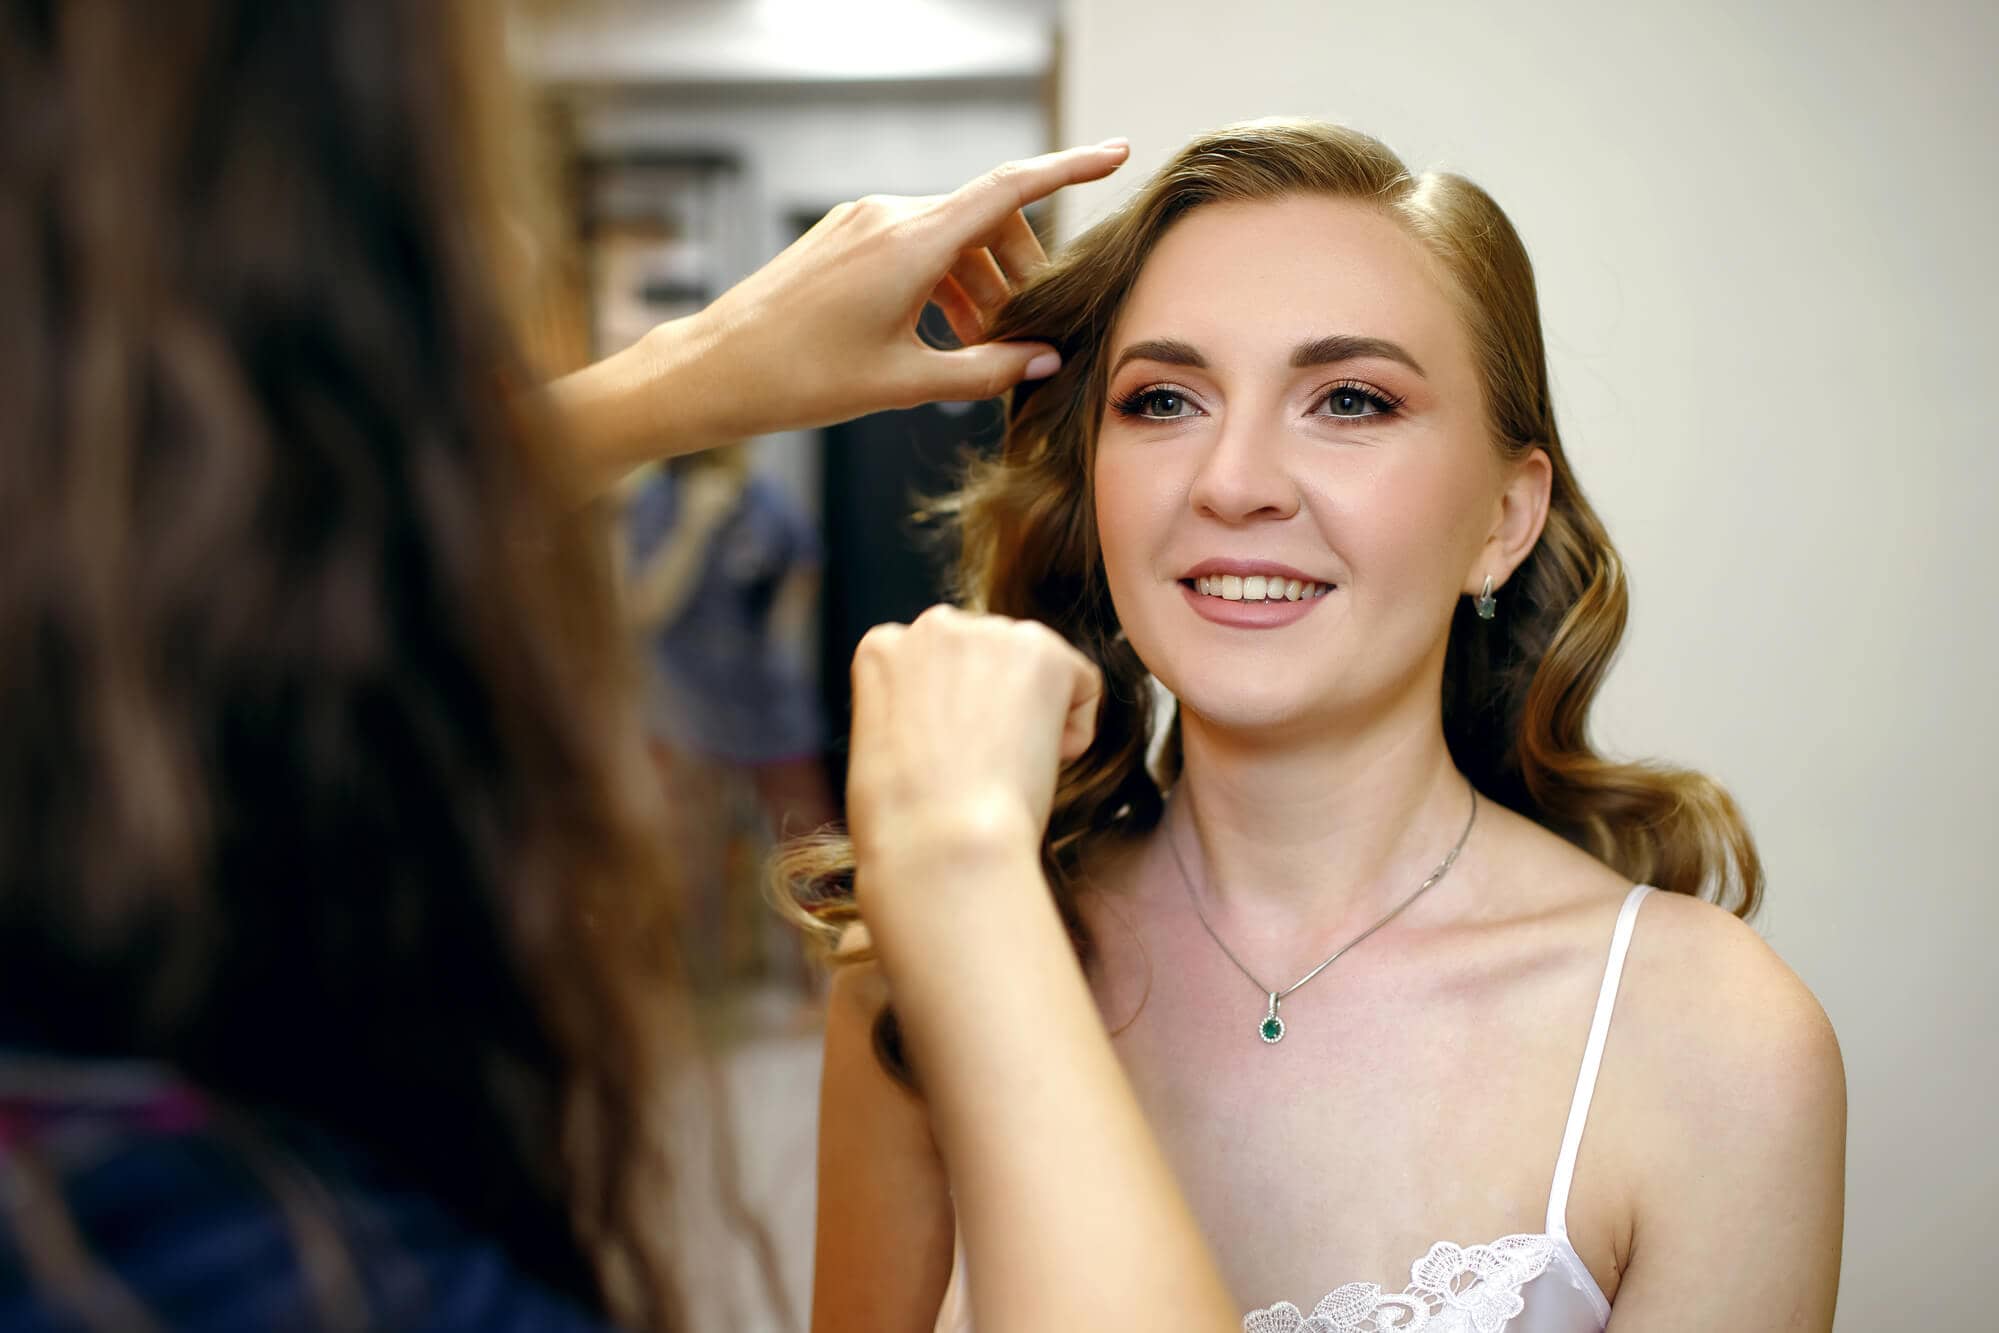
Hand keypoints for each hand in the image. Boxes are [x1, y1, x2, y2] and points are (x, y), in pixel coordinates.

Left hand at [543, 140, 1128, 501]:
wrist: (712, 370)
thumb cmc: (799, 378)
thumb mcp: (903, 383)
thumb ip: (983, 369)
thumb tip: (1042, 360)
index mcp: (911, 241)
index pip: (1010, 188)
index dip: (1070, 169)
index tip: (1118, 154)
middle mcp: (889, 214)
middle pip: (985, 223)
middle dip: (1017, 274)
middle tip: (1022, 340)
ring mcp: (862, 221)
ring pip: (950, 238)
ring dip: (978, 286)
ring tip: (978, 351)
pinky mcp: (843, 237)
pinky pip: (914, 246)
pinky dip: (941, 283)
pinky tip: (939, 335)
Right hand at [845, 605, 1100, 880]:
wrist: (941, 840)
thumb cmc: (904, 820)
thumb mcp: (879, 746)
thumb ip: (911, 709)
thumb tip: (952, 720)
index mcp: (883, 648)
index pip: (939, 665)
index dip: (952, 716)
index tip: (950, 756)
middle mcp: (933, 626)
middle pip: (989, 658)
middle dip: (995, 704)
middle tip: (983, 764)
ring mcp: (989, 633)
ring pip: (1036, 670)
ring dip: (1033, 715)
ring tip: (1005, 768)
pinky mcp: (1042, 651)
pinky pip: (1084, 684)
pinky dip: (1075, 730)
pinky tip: (1038, 763)